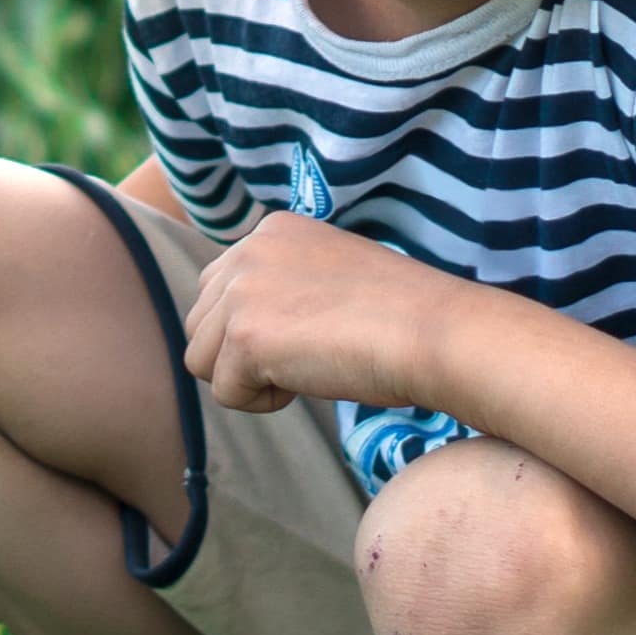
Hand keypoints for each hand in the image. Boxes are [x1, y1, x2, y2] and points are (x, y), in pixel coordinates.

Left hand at [182, 212, 459, 415]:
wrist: (434, 332)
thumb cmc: (400, 315)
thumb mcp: (327, 278)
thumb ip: (279, 286)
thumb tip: (238, 330)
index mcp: (270, 231)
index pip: (219, 290)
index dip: (258, 327)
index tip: (312, 330)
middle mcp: (246, 251)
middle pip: (201, 324)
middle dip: (242, 354)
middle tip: (308, 354)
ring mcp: (242, 291)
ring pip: (201, 360)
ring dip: (249, 378)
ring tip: (307, 366)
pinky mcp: (244, 336)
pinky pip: (225, 393)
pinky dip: (263, 402)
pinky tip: (308, 380)